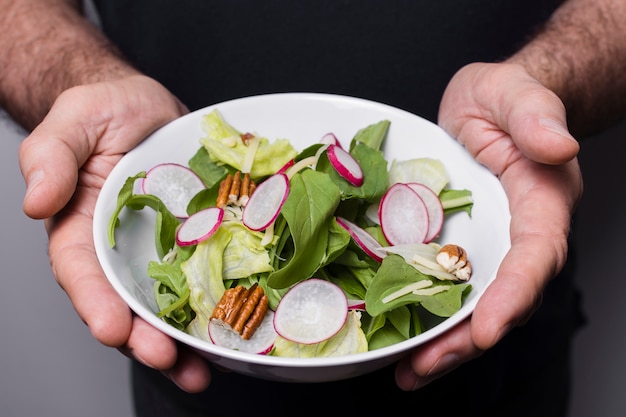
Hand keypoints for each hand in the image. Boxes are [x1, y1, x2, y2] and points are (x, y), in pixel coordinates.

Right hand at [19, 75, 211, 391]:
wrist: (146, 108)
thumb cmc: (104, 112)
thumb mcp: (74, 122)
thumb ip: (50, 157)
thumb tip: (35, 202)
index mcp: (81, 229)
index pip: (82, 273)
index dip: (95, 303)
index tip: (111, 329)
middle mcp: (120, 251)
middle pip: (127, 305)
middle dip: (144, 339)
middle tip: (169, 359)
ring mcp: (160, 251)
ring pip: (167, 304)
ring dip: (182, 341)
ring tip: (204, 369)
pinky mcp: (196, 243)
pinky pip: (205, 279)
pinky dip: (217, 307)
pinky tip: (237, 329)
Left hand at [395, 62, 582, 389]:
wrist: (489, 107)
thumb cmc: (505, 99)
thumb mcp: (515, 95)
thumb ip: (537, 115)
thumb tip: (559, 145)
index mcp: (542, 202)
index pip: (535, 255)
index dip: (513, 294)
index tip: (486, 329)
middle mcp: (519, 234)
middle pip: (504, 298)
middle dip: (469, 338)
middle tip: (425, 368)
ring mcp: (488, 244)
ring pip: (474, 304)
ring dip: (445, 343)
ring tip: (407, 373)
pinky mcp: (458, 246)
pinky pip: (447, 287)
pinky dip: (426, 317)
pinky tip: (400, 340)